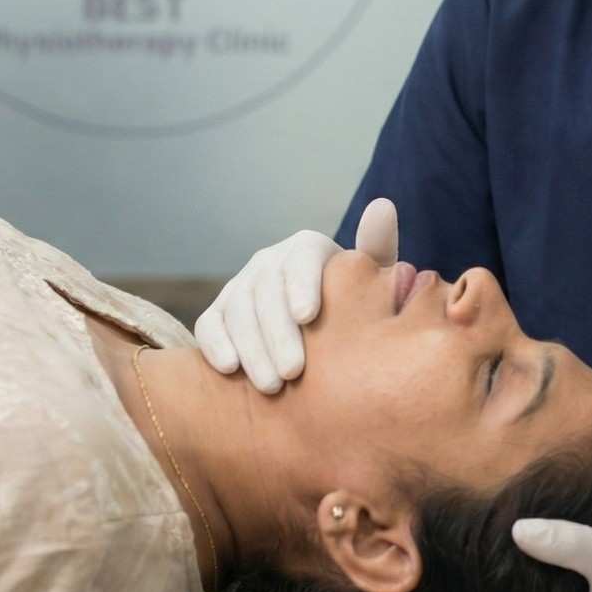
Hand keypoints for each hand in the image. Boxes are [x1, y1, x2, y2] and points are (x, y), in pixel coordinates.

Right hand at [194, 197, 397, 392]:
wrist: (325, 327)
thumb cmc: (354, 301)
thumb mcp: (371, 277)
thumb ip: (376, 248)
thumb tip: (383, 206)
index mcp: (308, 248)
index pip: (302, 260)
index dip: (302, 285)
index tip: (308, 316)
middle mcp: (269, 261)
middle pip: (266, 291)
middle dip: (277, 333)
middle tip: (293, 373)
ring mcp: (240, 285)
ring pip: (237, 310)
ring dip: (252, 348)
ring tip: (271, 386)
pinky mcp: (219, 312)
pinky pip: (209, 324)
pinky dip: (214, 344)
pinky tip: (229, 369)